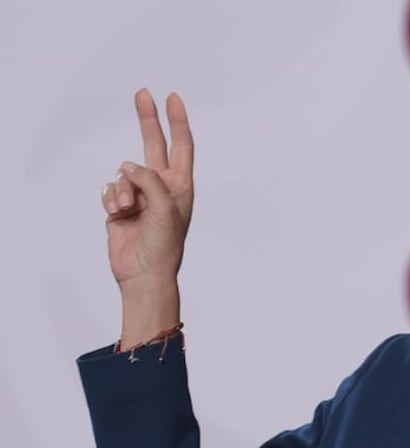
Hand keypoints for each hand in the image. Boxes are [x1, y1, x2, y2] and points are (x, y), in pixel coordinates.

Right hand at [101, 89, 193, 289]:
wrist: (144, 274)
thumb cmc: (164, 246)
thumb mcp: (165, 209)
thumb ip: (149, 181)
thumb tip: (127, 167)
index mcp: (180, 186)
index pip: (181, 146)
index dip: (177, 122)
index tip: (173, 98)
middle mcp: (161, 187)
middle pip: (153, 145)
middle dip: (147, 121)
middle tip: (142, 93)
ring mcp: (140, 196)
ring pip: (123, 174)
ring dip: (122, 190)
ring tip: (129, 210)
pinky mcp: (120, 207)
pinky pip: (109, 190)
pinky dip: (111, 200)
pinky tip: (118, 215)